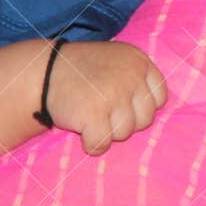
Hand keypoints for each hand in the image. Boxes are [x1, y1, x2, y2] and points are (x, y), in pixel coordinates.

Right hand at [46, 42, 168, 155]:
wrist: (44, 70)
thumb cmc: (83, 70)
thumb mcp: (116, 60)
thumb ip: (137, 79)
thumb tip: (155, 110)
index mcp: (138, 61)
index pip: (160, 97)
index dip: (143, 107)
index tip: (125, 107)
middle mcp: (130, 76)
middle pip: (145, 119)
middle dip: (126, 122)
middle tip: (104, 113)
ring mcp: (113, 95)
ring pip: (125, 133)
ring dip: (107, 132)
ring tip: (91, 116)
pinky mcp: (94, 114)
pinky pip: (102, 144)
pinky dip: (92, 144)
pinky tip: (82, 131)